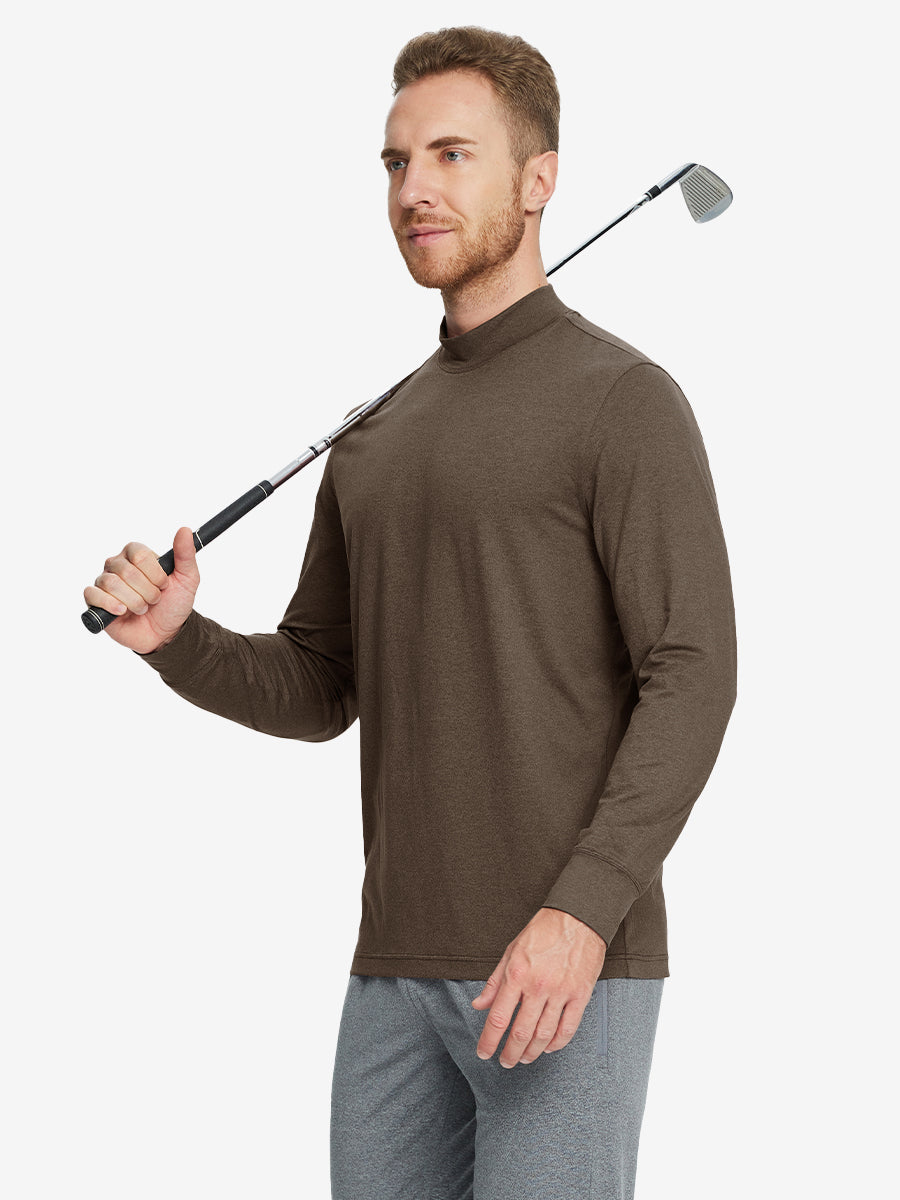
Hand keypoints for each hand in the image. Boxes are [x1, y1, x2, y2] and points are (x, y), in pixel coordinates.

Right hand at [83, 526, 199, 653]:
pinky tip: (122, 612)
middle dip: (147, 592)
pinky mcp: (95, 601)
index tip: (164, 585)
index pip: (139, 554)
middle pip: (126, 571)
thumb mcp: (187, 579)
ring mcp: (105, 582)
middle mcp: (117, 564)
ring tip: (142, 609)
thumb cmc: (174, 603)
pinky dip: (109, 604)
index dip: (154, 574)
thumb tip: (184, 530)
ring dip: (134, 602)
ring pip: (111, 584)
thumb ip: (185, 554)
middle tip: (154, 600)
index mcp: (136, 554)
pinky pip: (92, 594)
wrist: (165, 633)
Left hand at [471, 907, 606, 1067]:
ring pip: (543, 1035)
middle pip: (520, 1032)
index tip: (484, 1053)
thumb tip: (479, 1004)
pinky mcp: (580, 995)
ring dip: (532, 1053)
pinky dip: (557, 1044)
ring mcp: (561, 992)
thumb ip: (495, 982)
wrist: (578, 917)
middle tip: (505, 1062)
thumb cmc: (543, 931)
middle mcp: (538, 986)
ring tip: (524, 1058)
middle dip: (510, 1053)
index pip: (498, 1017)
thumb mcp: (511, 951)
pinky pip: (568, 1028)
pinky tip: (548, 1048)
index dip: (489, 1040)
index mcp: (517, 974)